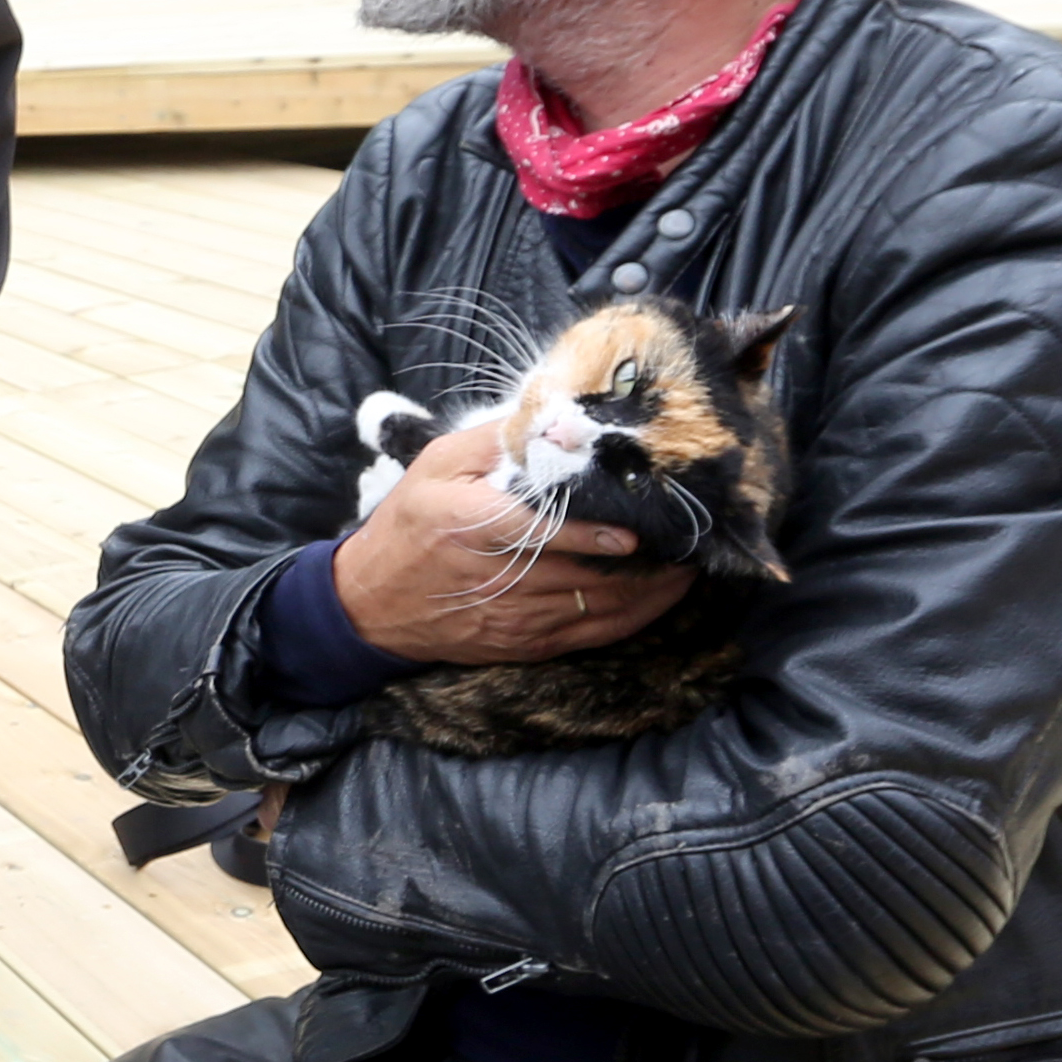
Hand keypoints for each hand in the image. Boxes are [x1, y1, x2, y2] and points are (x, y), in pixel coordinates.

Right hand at [329, 423, 690, 663]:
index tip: (635, 531)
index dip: (593, 537)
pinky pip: (593, 635)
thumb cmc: (409, 524)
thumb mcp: (435, 466)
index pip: (542, 535)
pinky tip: (662, 596)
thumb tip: (555, 418)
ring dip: (650, 591)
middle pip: (585, 576)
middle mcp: (498, 579)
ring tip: (688, 564)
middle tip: (689, 537)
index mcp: (473, 527)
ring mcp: (516, 618)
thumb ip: (496, 441)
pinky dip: (635, 617)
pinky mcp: (526, 644)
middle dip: (645, 562)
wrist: (372, 603)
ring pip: (598, 608)